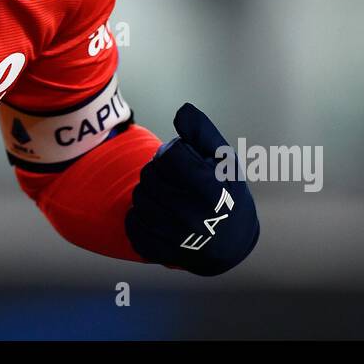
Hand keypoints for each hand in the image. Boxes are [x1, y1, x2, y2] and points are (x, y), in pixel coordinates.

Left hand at [124, 103, 259, 275]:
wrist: (230, 239)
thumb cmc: (226, 190)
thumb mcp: (224, 159)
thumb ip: (202, 131)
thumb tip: (182, 111)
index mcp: (212, 189)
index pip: (169, 158)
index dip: (170, 154)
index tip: (181, 162)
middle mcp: (195, 216)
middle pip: (150, 176)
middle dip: (157, 172)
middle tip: (172, 180)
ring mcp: (177, 238)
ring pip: (139, 198)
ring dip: (147, 192)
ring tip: (165, 196)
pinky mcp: (161, 252)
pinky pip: (133, 225)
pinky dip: (138, 217)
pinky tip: (156, 215)